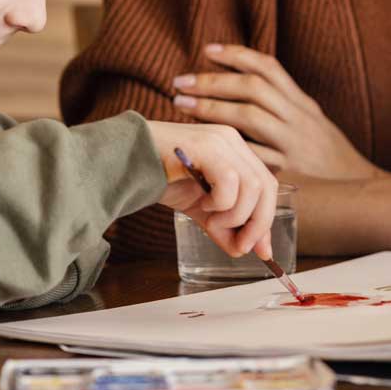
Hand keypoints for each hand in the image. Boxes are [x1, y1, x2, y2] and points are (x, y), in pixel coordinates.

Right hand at [146, 120, 277, 258]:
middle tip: (240, 246)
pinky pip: (231, 181)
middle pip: (266, 186)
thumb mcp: (200, 206)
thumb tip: (246, 249)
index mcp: (234, 149)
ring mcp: (220, 141)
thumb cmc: (161, 178)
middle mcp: (232, 140)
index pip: (266, 184)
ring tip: (210, 220)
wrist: (124, 163)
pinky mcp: (207, 146)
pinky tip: (202, 204)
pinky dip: (222, 203)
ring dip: (236, 215)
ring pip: (252, 186)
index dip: (266, 218)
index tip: (260, 249)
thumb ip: (224, 224)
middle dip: (257, 223)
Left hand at [171, 44, 376, 179]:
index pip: (268, 67)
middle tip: (180, 82)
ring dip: (212, 108)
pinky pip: (254, 156)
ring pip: (250, 118)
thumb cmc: (326, 153)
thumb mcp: (311, 120)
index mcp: (302, 103)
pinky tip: (205, 142)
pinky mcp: (289, 172)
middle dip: (213, 82)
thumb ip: (283, 102)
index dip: (236, 55)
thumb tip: (245, 81)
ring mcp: (294, 145)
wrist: (361, 188)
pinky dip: (228, 147)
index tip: (206, 51)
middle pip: (252, 88)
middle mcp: (299, 118)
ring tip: (182, 104)